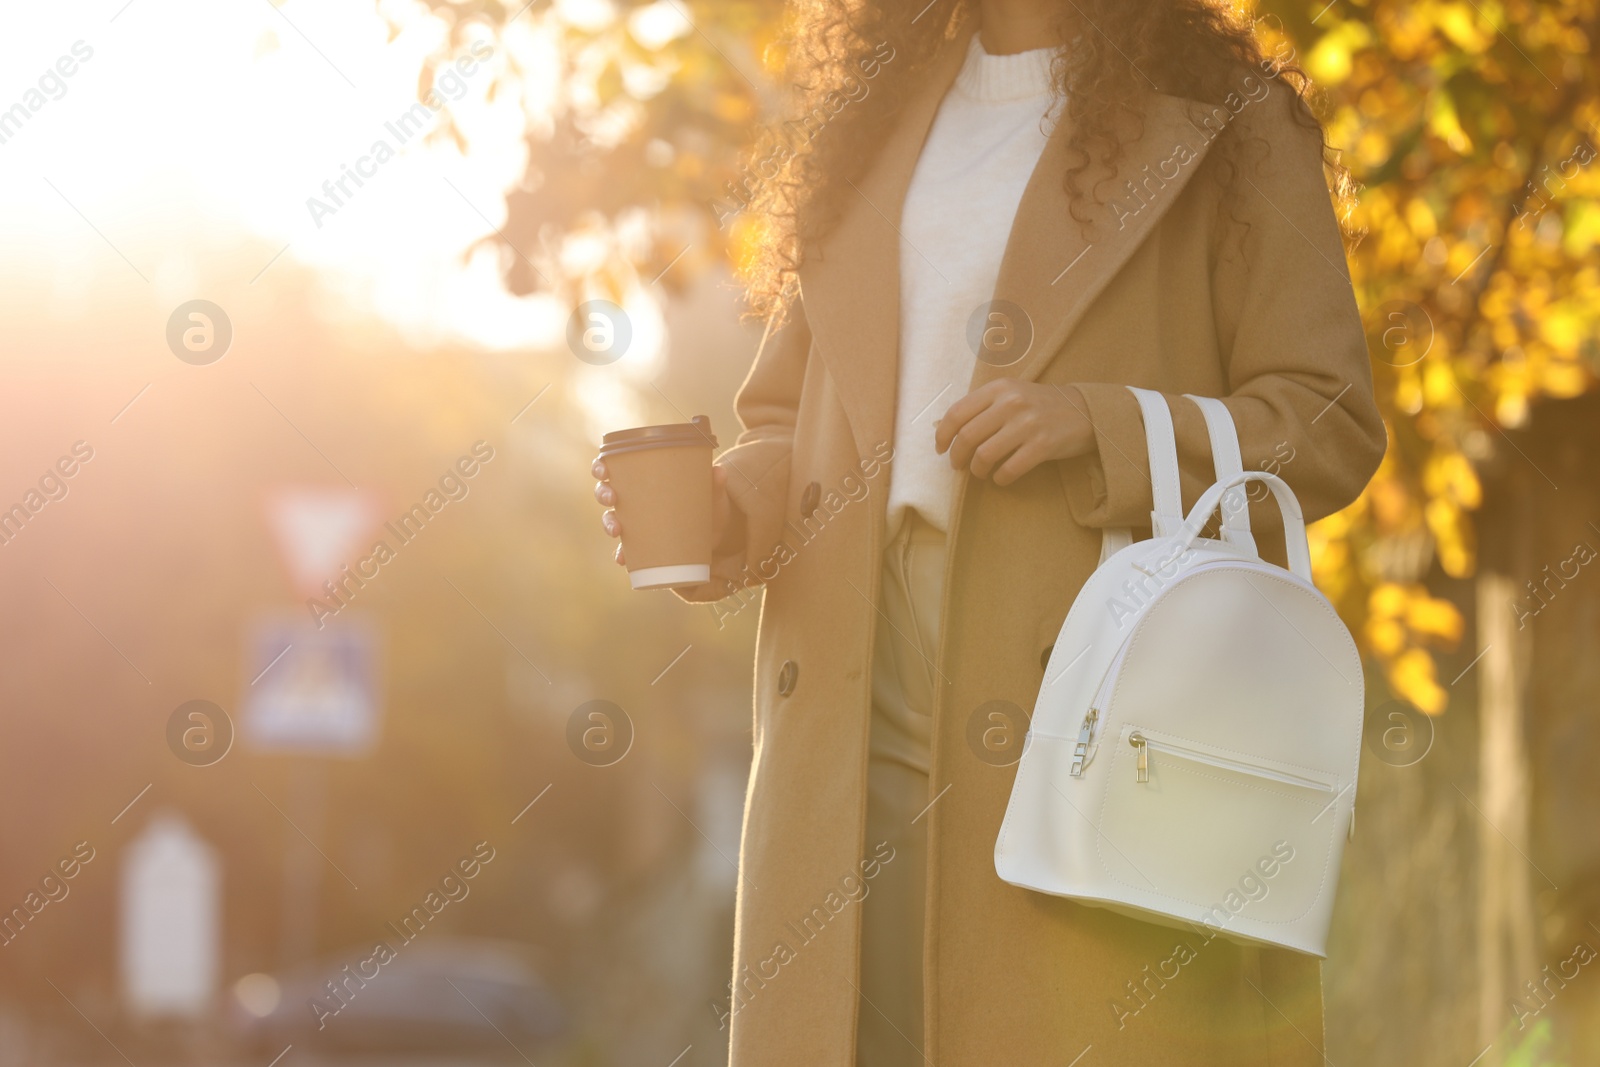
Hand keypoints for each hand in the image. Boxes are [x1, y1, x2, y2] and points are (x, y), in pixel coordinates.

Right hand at [592, 458, 731, 566]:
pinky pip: (626, 550)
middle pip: (607, 493)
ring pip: (612, 520)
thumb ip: (714, 483)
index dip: (601, 467)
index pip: (615, 469)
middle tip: (612, 497)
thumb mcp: (712, 494)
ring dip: (608, 524)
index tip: (603, 469)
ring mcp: (638, 524)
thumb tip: (719, 471)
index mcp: (645, 480)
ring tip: (617, 530)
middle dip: (603, 494)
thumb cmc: (708, 505)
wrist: (716, 535)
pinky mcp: (644, 545)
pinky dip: (623, 555)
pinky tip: (623, 559)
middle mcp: (635, 501)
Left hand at [935, 380, 1094, 485]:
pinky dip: (1000, 479)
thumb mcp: (1012, 394)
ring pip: (984, 455)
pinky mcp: (1043, 445)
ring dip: (977, 470)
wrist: (1086, 411)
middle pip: (966, 437)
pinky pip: (1009, 469)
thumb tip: (945, 428)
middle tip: (958, 466)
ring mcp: (1028, 424)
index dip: (942, 435)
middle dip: (956, 457)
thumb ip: (984, 406)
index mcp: (1000, 389)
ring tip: (981, 472)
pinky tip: (1001, 478)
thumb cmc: (1042, 405)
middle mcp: (1011, 403)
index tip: (940, 449)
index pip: (957, 413)